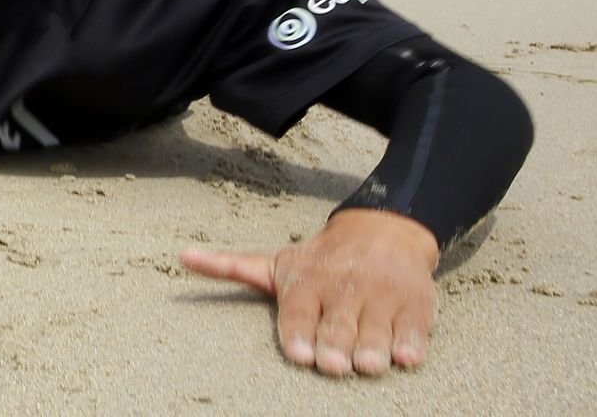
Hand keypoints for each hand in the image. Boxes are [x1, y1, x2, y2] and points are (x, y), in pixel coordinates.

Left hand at [180, 208, 440, 376]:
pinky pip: (415, 328)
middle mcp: (344, 289)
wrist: (383, 231)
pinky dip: (412, 342)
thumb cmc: (320, 260)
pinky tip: (407, 356)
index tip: (299, 354)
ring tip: (366, 365)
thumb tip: (182, 256)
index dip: (299, 333)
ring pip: (376, 328)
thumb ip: (230, 266)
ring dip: (372, 347)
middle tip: (330, 365)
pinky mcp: (414, 306)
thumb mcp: (275, 261)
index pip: (299, 311)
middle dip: (334, 344)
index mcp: (306, 281)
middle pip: (338, 324)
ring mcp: (381, 297)